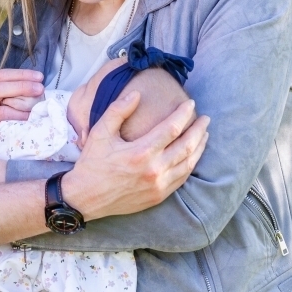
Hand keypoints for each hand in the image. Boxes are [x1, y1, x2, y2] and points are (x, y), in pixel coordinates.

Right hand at [0, 69, 43, 157]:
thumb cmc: (2, 128)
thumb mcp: (7, 108)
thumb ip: (16, 96)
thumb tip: (40, 85)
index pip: (2, 75)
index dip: (21, 74)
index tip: (40, 77)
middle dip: (22, 84)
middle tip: (40, 88)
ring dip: (20, 98)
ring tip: (37, 104)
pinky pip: (0, 115)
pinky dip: (16, 115)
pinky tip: (27, 118)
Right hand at [62, 91, 209, 220]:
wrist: (86, 198)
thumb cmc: (92, 163)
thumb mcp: (100, 132)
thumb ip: (118, 110)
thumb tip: (136, 94)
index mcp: (141, 152)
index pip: (172, 128)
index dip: (184, 114)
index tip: (191, 104)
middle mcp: (154, 169)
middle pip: (187, 146)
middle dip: (199, 129)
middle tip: (206, 119)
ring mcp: (158, 185)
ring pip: (188, 163)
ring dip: (199, 147)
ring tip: (204, 135)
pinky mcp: (158, 196)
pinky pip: (182, 179)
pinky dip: (191, 165)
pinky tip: (193, 156)